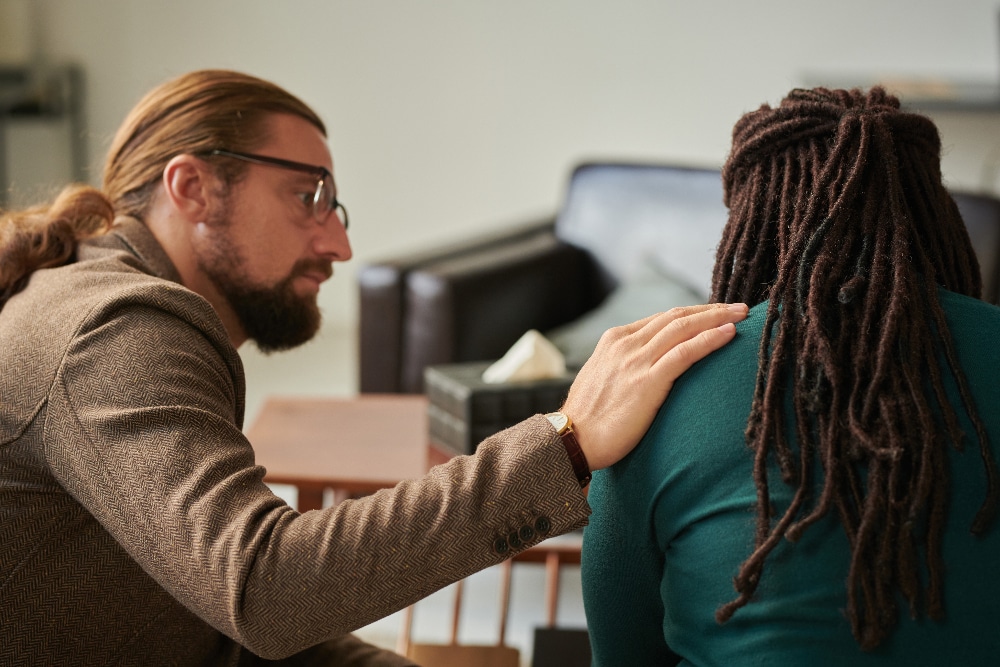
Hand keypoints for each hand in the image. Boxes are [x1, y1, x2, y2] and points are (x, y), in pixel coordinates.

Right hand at [562, 303, 747, 470]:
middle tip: (739, 308)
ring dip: (717, 318)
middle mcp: (626, 344)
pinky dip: (709, 340)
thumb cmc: (589, 418)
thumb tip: (648, 370)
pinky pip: (685, 353)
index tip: (715, 314)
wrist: (572, 439)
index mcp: (615, 340)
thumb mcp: (603, 379)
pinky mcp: (647, 381)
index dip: (692, 313)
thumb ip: (624, 366)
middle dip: (710, 310)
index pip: (661, 318)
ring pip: (684, 328)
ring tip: (742, 314)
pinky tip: (729, 334)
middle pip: (676, 317)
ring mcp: (636, 360)